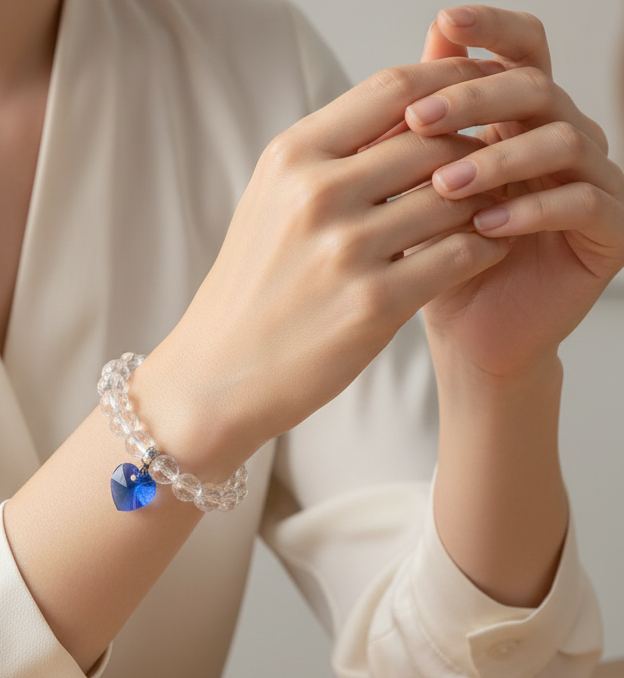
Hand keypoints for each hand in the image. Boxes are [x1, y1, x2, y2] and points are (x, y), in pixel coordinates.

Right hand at [139, 57, 512, 474]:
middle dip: (474, 150)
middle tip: (491, 167)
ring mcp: (346, 250)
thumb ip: (332, 160)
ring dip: (483, 202)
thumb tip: (414, 119)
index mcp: (290, 160)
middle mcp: (317, 194)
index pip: (391, 89)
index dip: (448, 81)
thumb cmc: (252, 290)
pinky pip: (461, 255)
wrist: (219, 374)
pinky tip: (486, 249)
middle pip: (433, 140)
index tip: (475, 95)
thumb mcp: (272, 206)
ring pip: (454, 198)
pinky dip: (485, 247)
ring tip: (488, 212)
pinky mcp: (375, 304)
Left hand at [410, 5, 623, 379]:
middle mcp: (563, 140)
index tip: (447, 21)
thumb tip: (390, 79)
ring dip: (498, 157)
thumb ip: (416, 141)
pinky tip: (485, 225)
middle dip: (475, 98)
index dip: (491, 31)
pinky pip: (582, 203)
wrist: (466, 332)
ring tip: (445, 183)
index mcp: (520, 122)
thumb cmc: (438, 260)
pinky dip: (531, 210)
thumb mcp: (418, 195)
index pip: (519, 54)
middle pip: (536, 87)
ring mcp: (594, 182)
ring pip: (561, 140)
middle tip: (418, 118)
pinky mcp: (611, 230)